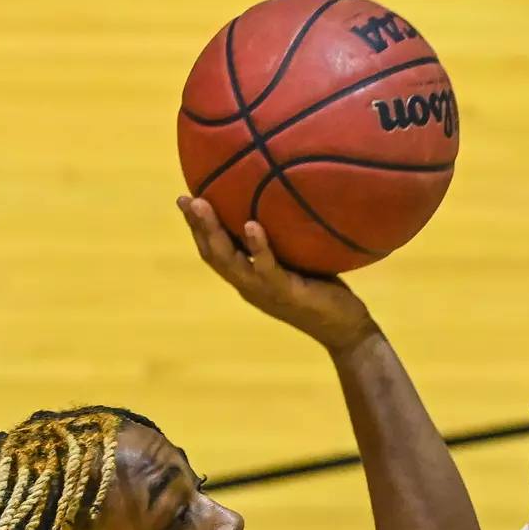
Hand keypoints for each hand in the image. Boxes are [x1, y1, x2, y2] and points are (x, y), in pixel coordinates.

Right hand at [178, 197, 376, 352]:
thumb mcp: (297, 262)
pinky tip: (252, 226)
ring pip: (230, 261)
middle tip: (184, 199)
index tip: (185, 199)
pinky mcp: (287, 293)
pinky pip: (267, 268)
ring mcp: (265, 291)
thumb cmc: (324, 294)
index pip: (214, 252)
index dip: (197, 228)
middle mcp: (250, 286)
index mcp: (248, 278)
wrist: (344, 330)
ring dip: (213, 232)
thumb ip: (284, 240)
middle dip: (197, 226)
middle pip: (213, 254)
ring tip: (201, 204)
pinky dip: (258, 247)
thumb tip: (284, 200)